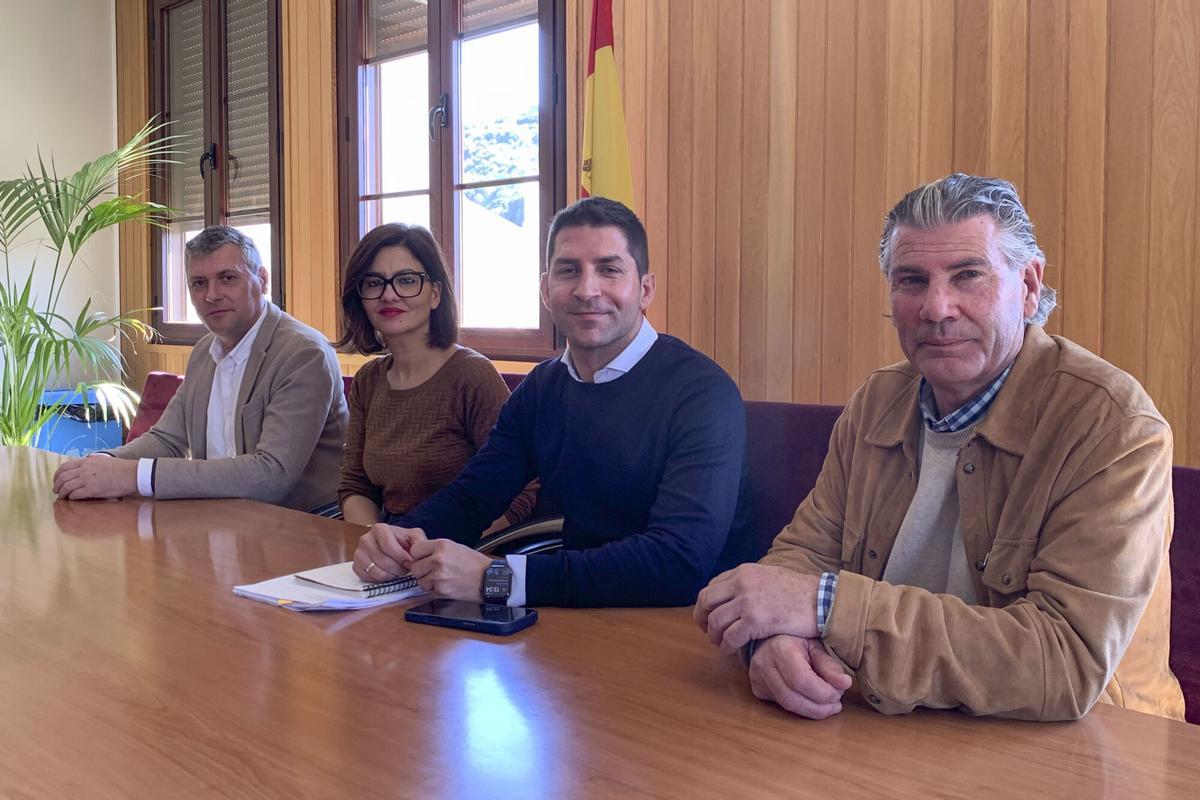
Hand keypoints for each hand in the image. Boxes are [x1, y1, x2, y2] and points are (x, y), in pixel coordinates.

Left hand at [52, 455, 137, 499]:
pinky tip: (72, 499)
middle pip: (63, 477)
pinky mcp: (92, 490)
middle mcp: (84, 469)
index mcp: (86, 462)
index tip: (56, 480)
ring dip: (62, 493)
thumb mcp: (103, 460)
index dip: (57, 475)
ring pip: (67, 487)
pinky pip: (76, 494)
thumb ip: (91, 461)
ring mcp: (87, 479)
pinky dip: (71, 497)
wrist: (131, 474)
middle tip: (56, 491)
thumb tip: (85, 462)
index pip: (64, 467)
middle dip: (57, 485)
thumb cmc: (121, 468)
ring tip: (62, 497)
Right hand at [353, 524, 424, 580]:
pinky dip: (381, 579)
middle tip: (405, 569)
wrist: (392, 545)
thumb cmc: (403, 541)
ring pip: (376, 572)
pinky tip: (388, 573)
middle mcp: (365, 539)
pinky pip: (368, 578)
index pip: (388, 546)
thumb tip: (417, 553)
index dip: (401, 558)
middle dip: (398, 568)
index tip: (410, 563)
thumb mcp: (415, 536)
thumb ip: (419, 542)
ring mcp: (359, 553)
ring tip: (397, 570)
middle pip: (383, 561)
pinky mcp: (356, 566)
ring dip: (391, 575)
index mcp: (379, 529)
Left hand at [408, 538, 493, 600]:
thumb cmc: (474, 563)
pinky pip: (428, 591)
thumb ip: (436, 549)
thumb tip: (419, 553)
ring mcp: (439, 576)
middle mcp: (438, 560)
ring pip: (420, 581)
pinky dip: (435, 590)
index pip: (415, 550)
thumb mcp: (455, 547)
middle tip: (432, 570)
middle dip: (422, 570)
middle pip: (415, 567)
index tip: (423, 558)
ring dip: (427, 582)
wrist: (488, 579)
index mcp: (442, 546)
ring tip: (441, 579)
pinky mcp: (441, 590)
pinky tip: (446, 585)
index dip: (419, 556)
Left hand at [694, 563, 819, 652]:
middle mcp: (741, 583)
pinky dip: (727, 646)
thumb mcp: (771, 576)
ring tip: (722, 644)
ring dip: (715, 636)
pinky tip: (732, 651)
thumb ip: (751, 583)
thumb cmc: (801, 592)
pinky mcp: (755, 620)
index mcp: (744, 572)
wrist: (822, 600)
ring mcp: (747, 601)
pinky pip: (730, 637)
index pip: (712, 587)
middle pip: (705, 602)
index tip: (709, 616)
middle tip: (709, 632)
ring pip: (715, 621)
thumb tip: (736, 594)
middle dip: (702, 619)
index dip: (706, 605)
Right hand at [749, 634, 851, 719]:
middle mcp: (763, 664)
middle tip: (836, 703)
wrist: (772, 636)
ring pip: (786, 705)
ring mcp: (757, 678)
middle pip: (792, 698)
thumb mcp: (816, 645)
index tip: (840, 692)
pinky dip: (801, 707)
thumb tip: (844, 684)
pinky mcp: (758, 689)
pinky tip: (813, 702)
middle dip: (819, 707)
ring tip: (828, 706)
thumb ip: (829, 665)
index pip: (801, 681)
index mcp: (779, 648)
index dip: (823, 693)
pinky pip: (781, 705)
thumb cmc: (798, 639)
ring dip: (812, 710)